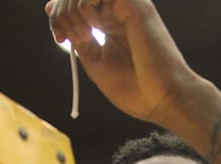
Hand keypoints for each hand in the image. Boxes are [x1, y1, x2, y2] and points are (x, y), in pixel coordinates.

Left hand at [45, 0, 198, 123]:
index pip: (76, 4)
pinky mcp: (134, 4)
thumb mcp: (96, 64)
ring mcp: (127, 6)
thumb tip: (59, 17)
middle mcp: (118, 11)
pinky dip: (84, 3)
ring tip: (81, 34)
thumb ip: (79, 40)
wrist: (161, 99)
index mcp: (110, 24)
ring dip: (71, 9)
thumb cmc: (134, 89)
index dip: (59, 14)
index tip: (59, 36)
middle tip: (65, 36)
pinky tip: (92, 26)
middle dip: (61, 13)